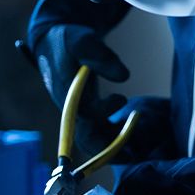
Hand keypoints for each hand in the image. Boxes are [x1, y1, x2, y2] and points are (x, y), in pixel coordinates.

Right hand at [35, 24, 129, 153]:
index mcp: (67, 94)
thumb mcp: (83, 41)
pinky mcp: (88, 115)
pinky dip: (115, 139)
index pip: (84, 114)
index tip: (123, 99)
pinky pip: (100, 135)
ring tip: (138, 150)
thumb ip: (101, 56)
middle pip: (86, 139)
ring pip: (94, 141)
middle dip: (108, 149)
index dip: (104, 112)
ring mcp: (79, 115)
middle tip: (134, 153)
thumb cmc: (69, 40)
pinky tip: (134, 135)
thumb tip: (124, 76)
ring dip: (114, 148)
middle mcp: (71, 110)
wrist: (57, 44)